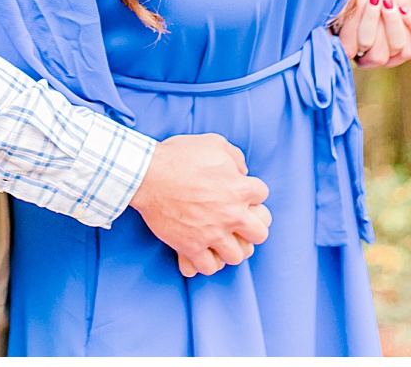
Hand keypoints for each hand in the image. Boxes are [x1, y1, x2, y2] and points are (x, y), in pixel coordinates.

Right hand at [130, 133, 269, 276]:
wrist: (148, 175)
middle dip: (251, 226)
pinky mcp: (191, 247)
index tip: (239, 191)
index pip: (262, 195)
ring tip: (220, 239)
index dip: (251, 191)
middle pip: (259, 233)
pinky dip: (207, 261)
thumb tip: (242, 171)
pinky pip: (209, 267)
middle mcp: (231, 214)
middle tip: (237, 221)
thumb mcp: (214, 143)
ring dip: (230, 247)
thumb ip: (235, 157)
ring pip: (236, 256)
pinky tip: (202, 251)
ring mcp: (212, 234)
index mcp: (239, 188)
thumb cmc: (179, 156)